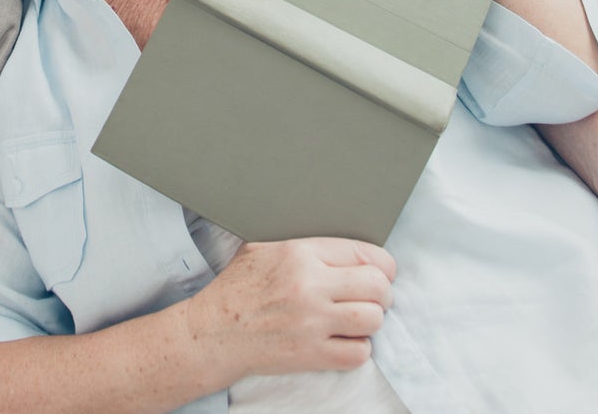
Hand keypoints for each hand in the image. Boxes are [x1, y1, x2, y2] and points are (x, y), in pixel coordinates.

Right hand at [185, 238, 394, 380]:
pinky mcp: (311, 355)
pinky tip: (345, 340)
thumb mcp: (263, 247)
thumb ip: (303, 243)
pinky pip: (358, 353)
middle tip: (374, 296)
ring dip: (372, 320)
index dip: (382, 264)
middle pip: (377, 286)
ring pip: (373, 319)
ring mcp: (312, 322)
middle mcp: (310, 286)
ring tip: (359, 318)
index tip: (382, 271)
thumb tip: (339, 243)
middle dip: (382, 292)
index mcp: (300, 253)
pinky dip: (358, 348)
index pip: (365, 253)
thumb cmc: (238, 287)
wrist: (215, 331)